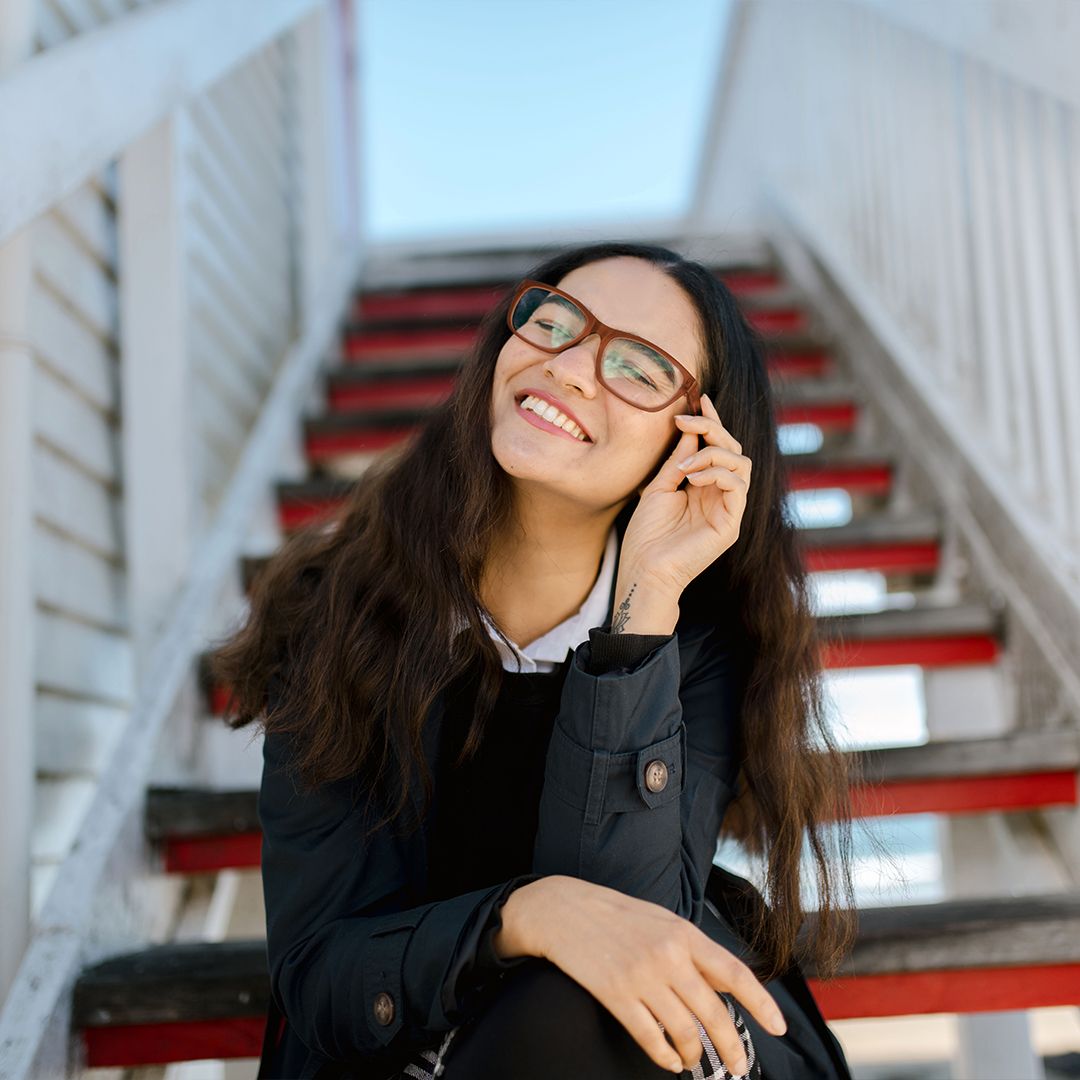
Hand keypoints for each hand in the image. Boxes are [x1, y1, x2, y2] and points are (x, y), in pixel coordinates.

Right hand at [511, 876, 786, 1075]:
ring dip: (694, 1054)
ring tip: (695, 1061)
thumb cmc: (617, 915)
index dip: (762, 1004)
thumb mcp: (662, 921)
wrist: (565, 910)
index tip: (779, 1028)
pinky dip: (664, 1056)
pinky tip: (669, 1060)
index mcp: (684, 934)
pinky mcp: (616, 994)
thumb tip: (725, 984)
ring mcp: (641, 976)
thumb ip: (693, 951)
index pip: (734, 974)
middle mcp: (668, 955)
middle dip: (731, 1047)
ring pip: (683, 1031)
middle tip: (739, 1066)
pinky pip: (649, 1037)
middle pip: (713, 1013)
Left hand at [621, 393, 751, 597]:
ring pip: (741, 463)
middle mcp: (719, 496)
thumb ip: (677, 460)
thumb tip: (690, 430)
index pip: (717, 447)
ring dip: (713, 453)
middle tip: (686, 422)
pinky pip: (739, 486)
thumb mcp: (658, 487)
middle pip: (733, 449)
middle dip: (712, 429)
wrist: (643, 570)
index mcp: (703, 487)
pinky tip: (692, 479)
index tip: (700, 398)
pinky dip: (717, 473)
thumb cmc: (645, 535)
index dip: (712, 421)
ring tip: (684, 466)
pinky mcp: (731, 524)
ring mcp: (728, 510)